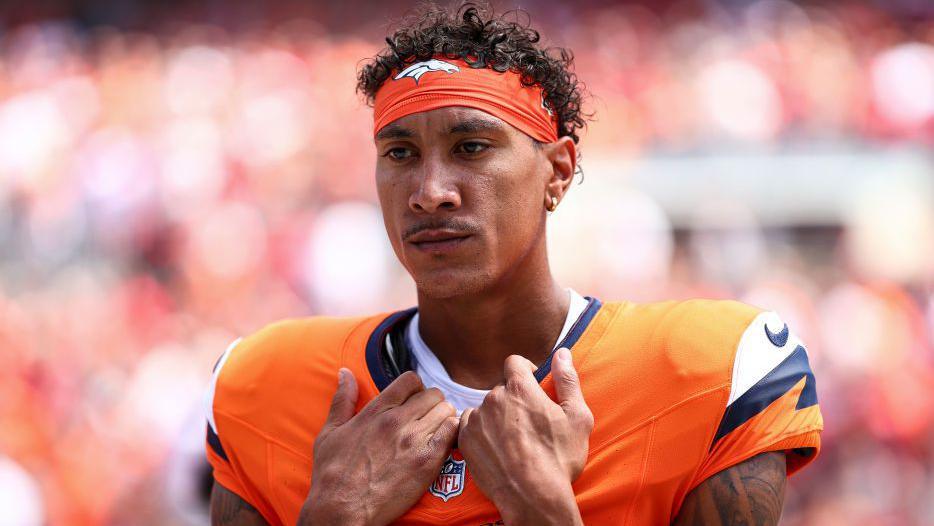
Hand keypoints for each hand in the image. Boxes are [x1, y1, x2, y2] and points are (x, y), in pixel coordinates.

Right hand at [297, 369, 458, 525]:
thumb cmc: (332, 475)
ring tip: (436, 431)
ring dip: (444, 418)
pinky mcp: (427, 461)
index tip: (414, 401)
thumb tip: (345, 373)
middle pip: (433, 394)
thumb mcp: (330, 432)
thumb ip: (342, 399)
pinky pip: (453, 431)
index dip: (416, 388)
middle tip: (427, 419)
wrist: (342, 511)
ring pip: (446, 410)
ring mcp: (413, 440)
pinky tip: (443, 444)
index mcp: (376, 411)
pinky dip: (452, 434)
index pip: (410, 380)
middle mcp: (397, 421)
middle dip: (432, 404)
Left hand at [457, 349, 592, 525]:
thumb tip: (562, 353)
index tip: (533, 388)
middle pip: (501, 388)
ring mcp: (476, 418)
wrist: (532, 496)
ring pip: (486, 408)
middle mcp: (493, 398)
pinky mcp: (465, 439)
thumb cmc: (559, 458)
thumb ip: (567, 380)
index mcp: (520, 388)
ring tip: (513, 441)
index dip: (525, 372)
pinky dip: (481, 432)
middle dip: (513, 400)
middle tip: (528, 424)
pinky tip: (497, 448)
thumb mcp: (578, 417)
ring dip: (496, 417)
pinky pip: (470, 425)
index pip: (515, 362)